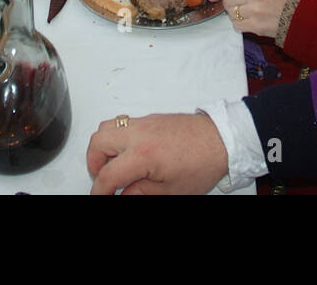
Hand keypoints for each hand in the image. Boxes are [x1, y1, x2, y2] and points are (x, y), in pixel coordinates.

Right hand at [87, 112, 227, 193]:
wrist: (222, 140)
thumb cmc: (203, 164)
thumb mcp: (171, 192)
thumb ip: (140, 194)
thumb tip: (122, 195)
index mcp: (143, 155)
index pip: (108, 174)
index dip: (99, 191)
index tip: (99, 197)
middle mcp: (139, 133)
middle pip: (98, 142)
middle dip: (93, 162)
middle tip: (103, 180)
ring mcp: (144, 122)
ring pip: (107, 126)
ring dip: (103, 146)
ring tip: (113, 165)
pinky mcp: (151, 118)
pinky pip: (123, 123)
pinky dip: (117, 137)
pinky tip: (129, 153)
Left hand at [206, 0, 291, 36]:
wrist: (296, 16)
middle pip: (227, 1)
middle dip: (230, 4)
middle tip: (241, 6)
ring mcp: (254, 11)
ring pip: (230, 14)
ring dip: (236, 15)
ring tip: (250, 14)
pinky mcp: (255, 26)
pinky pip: (236, 26)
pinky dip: (240, 25)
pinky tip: (251, 22)